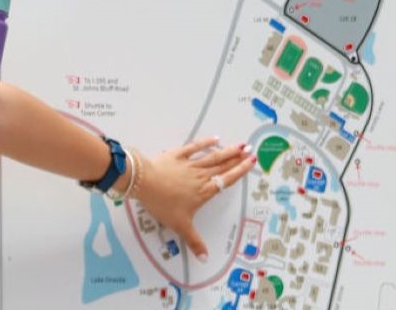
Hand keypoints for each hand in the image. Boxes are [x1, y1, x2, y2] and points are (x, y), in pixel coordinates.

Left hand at [131, 136, 255, 260]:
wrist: (144, 183)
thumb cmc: (163, 204)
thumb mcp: (180, 225)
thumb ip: (193, 241)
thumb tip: (204, 258)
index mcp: (204, 191)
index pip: (226, 180)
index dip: (240, 171)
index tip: (251, 162)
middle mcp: (200, 176)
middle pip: (222, 166)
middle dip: (237, 159)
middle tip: (251, 150)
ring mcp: (189, 164)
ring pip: (212, 156)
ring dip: (227, 151)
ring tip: (240, 145)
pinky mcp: (177, 155)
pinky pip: (194, 148)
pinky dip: (204, 143)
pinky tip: (214, 138)